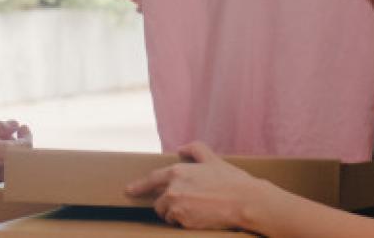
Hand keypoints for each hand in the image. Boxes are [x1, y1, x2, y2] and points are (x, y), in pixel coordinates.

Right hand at [0, 120, 31, 188]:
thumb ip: (0, 126)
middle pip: (21, 158)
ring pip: (9, 166)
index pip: (27, 146)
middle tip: (12, 133)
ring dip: (9, 153)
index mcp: (6, 156)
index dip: (26, 135)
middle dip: (19, 144)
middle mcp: (3, 172)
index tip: (22, 127)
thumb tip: (14, 125)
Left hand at [125, 142, 269, 230]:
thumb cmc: (231, 180)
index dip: (138, 186)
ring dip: (175, 214)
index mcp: (178, 172)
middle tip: (186, 203)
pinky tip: (198, 217)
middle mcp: (173, 189)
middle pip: (158, 201)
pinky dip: (184, 222)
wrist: (244, 202)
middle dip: (167, 203)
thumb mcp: (213, 159)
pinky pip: (176, 223)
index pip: (151, 180)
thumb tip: (181, 148)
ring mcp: (177, 207)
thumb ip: (195, 149)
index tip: (129, 191)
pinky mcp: (184, 221)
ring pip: (166, 214)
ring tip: (194, 210)